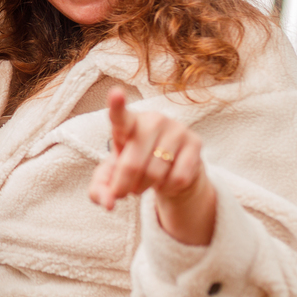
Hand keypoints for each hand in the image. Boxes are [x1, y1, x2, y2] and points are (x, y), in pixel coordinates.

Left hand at [88, 87, 215, 244]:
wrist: (169, 168)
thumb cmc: (133, 166)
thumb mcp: (112, 178)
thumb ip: (100, 190)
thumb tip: (108, 204)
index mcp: (127, 123)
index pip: (120, 115)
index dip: (117, 105)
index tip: (116, 93)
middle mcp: (152, 120)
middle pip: (132, 164)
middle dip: (123, 186)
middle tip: (123, 192)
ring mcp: (176, 128)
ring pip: (155, 173)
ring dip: (145, 188)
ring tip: (144, 184)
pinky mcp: (195, 142)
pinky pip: (178, 178)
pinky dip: (168, 187)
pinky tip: (166, 180)